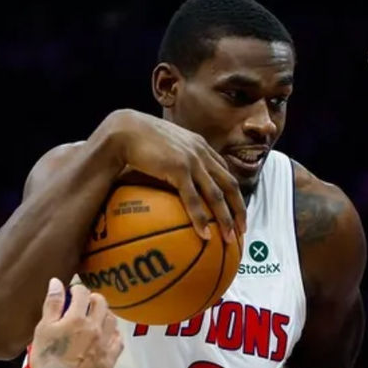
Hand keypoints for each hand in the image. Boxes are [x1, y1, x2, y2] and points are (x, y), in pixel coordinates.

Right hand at [30, 279, 122, 367]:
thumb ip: (52, 304)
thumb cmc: (46, 358)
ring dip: (104, 315)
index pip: (82, 292)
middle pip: (101, 303)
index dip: (76, 289)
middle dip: (92, 299)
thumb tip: (57, 282)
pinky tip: (106, 336)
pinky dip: (114, 334)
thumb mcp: (43, 329)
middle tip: (83, 304)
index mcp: (78, 318)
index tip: (71, 294)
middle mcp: (96, 328)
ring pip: (112, 320)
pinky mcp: (110, 360)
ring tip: (95, 319)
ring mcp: (105, 344)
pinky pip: (119, 341)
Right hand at [103, 109, 245, 242]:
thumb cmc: (138, 139)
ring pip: (217, 194)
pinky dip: (201, 218)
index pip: (225, 171)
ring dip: (226, 218)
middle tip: (242, 230)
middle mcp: (201, 153)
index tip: (236, 210)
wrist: (125, 130)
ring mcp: (192, 160)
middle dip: (239, 209)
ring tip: (230, 238)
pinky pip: (193, 199)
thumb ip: (174, 158)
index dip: (233, 192)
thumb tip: (170, 177)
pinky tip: (205, 235)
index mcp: (200, 146)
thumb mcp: (164, 146)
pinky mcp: (178, 169)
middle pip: (230, 184)